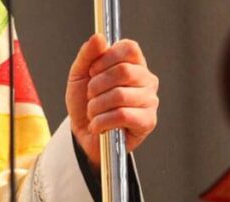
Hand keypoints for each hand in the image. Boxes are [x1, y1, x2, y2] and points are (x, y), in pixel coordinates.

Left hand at [66, 34, 158, 167]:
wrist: (83, 136)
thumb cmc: (85, 104)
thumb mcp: (79, 76)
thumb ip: (87, 55)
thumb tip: (99, 38)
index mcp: (134, 64)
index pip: (129, 48)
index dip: (105, 58)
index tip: (92, 72)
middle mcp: (147, 80)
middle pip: (123, 71)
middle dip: (96, 86)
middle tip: (91, 96)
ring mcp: (150, 101)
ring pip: (119, 95)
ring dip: (96, 107)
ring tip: (94, 113)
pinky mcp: (148, 121)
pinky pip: (122, 115)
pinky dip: (101, 121)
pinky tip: (98, 125)